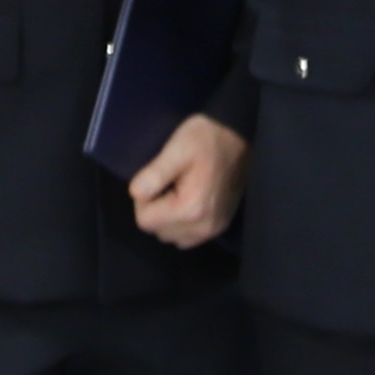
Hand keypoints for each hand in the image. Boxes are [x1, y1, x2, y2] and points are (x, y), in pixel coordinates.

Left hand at [126, 114, 246, 247]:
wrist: (240, 137)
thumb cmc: (205, 139)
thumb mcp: (176, 148)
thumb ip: (153, 174)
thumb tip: (135, 194)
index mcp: (190, 209)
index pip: (144, 221)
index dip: (144, 199)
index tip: (157, 179)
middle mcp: (203, 227)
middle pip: (157, 231)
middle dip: (156, 209)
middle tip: (169, 183)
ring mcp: (213, 230)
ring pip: (171, 236)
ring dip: (168, 218)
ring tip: (179, 192)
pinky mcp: (219, 227)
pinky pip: (187, 237)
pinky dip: (181, 223)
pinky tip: (188, 201)